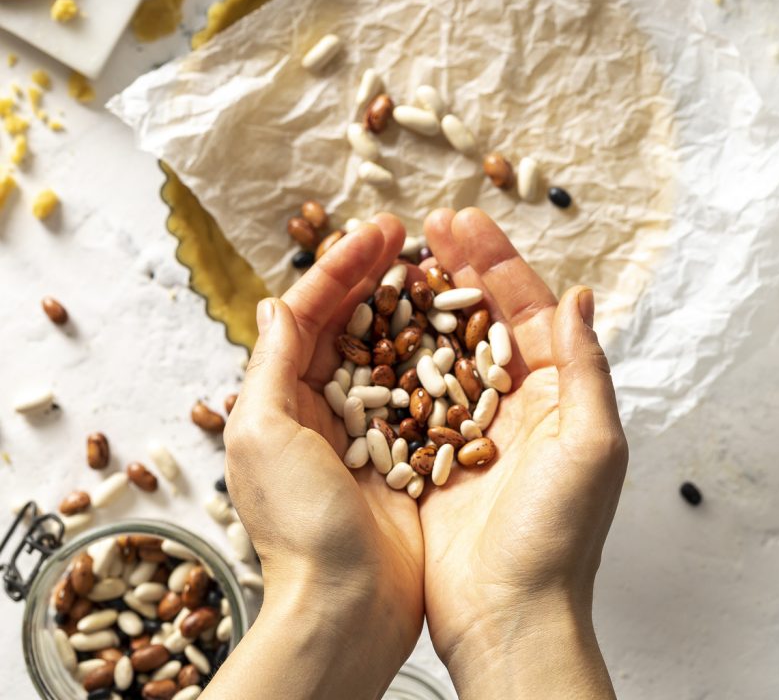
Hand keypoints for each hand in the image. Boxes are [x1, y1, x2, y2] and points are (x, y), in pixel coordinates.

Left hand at [212, 216, 423, 699]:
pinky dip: (432, 351)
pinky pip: (419, 387)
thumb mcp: (261, 432)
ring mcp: (366, 426)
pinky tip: (455, 325)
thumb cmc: (298, 524)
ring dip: (406, 302)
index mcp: (281, 397)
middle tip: (408, 233)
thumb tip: (276, 303)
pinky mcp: (405, 449)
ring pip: (386, 346)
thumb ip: (270, 364)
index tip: (380, 231)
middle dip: (374, 272)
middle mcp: (322, 405)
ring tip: (433, 264)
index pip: (310, 311)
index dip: (342, 267)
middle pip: (349, 320)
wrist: (347, 608)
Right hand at [419, 208, 627, 699]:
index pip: (526, 308)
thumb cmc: (558, 536)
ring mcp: (469, 424)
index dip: (497, 260)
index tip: (462, 220)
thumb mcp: (592, 445)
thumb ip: (585, 367)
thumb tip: (580, 294)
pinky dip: (395, 355)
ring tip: (398, 259)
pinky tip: (372, 325)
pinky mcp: (430, 451)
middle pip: (483, 316)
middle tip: (428, 225)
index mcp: (556, 393)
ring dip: (424, 301)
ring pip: (444, 345)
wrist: (508, 617)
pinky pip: (412, 390)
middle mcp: (515, 401)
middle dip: (459, 267)